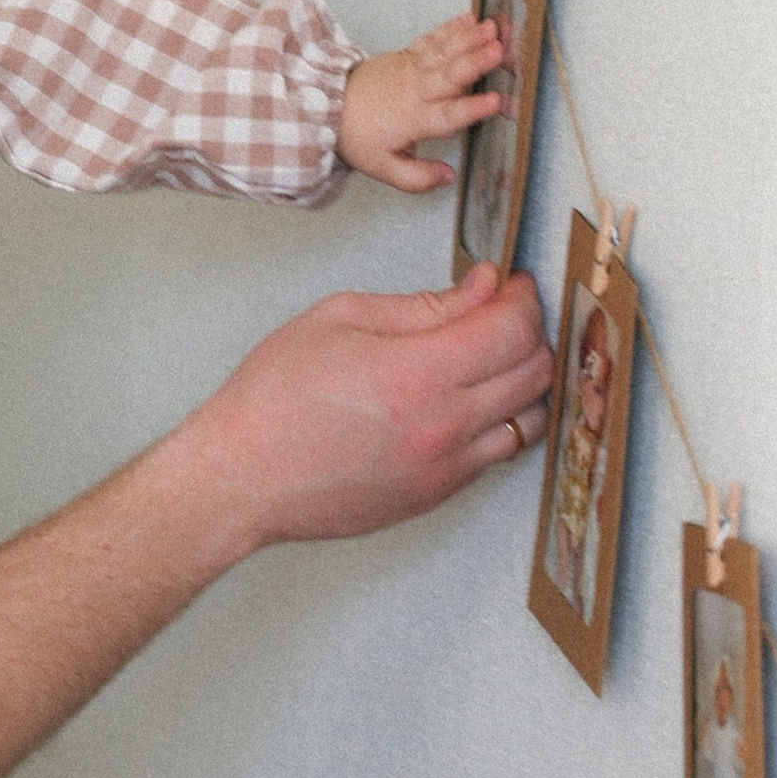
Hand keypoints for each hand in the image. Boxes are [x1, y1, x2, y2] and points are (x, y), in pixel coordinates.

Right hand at [186, 259, 550, 551]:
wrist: (242, 477)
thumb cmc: (275, 398)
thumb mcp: (340, 319)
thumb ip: (423, 305)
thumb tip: (481, 287)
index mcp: (418, 373)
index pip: (513, 329)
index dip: (523, 298)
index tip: (513, 284)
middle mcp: (444, 426)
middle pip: (535, 371)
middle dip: (531, 332)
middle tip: (504, 313)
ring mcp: (446, 467)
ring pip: (531, 418)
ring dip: (525, 381)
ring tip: (493, 358)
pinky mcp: (438, 493)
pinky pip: (498, 452)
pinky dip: (501, 420)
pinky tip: (471, 399)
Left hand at [337, 13, 509, 191]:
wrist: (327, 105)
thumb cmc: (358, 136)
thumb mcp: (383, 167)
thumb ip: (417, 177)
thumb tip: (448, 176)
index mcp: (413, 120)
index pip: (447, 116)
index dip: (471, 109)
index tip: (495, 101)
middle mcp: (416, 91)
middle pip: (449, 76)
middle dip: (476, 63)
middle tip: (499, 50)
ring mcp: (411, 69)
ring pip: (444, 54)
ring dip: (470, 39)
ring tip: (492, 29)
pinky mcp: (405, 56)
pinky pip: (431, 40)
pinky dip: (450, 29)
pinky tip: (469, 20)